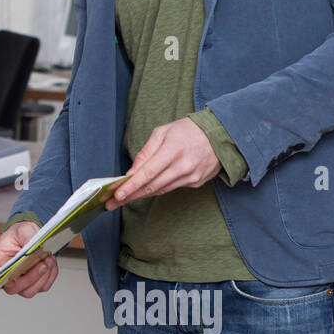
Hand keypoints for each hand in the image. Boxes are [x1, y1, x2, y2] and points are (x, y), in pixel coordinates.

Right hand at [0, 221, 58, 296]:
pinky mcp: (32, 283)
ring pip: (30, 291)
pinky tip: (51, 264)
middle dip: (32, 277)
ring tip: (48, 260)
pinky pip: (42, 287)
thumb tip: (35, 249)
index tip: (18, 273)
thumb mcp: (22, 230)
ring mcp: (19, 281)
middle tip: (42, 264)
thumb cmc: (20, 233)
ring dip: (42, 277)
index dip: (4, 280)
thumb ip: (27, 238)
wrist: (31, 235)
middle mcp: (6, 275)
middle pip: (15, 288)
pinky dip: (49, 276)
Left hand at [105, 116, 220, 210]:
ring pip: (160, 190)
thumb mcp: (162, 132)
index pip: (148, 173)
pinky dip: (157, 189)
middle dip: (130, 196)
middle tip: (112, 202)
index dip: (131, 186)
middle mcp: (183, 167)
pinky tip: (145, 190)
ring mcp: (191, 177)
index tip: (118, 195)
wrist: (220, 135)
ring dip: (141, 195)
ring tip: (124, 198)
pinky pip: (171, 188)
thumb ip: (146, 152)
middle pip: (152, 186)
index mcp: (173, 151)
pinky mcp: (196, 183)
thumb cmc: (188, 130)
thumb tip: (132, 171)